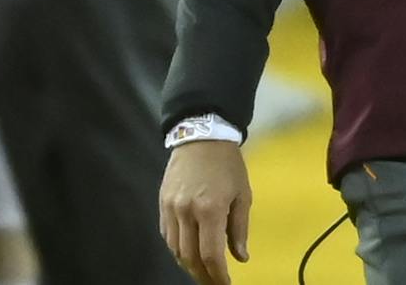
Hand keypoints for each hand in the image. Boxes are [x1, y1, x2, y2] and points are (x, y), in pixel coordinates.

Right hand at [160, 140, 251, 282]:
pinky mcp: (162, 201)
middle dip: (203, 276)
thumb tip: (240, 257)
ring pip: (175, 249)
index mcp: (210, 210)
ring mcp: (171, 207)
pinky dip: (177, 248)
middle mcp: (186, 211)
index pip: (211, 256)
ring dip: (189, 265)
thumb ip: (239, 229)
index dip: (218, 276)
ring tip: (202, 271)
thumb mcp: (243, 196)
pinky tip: (188, 251)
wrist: (200, 135)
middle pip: (190, 257)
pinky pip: (167, 234)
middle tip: (214, 283)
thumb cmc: (227, 166)